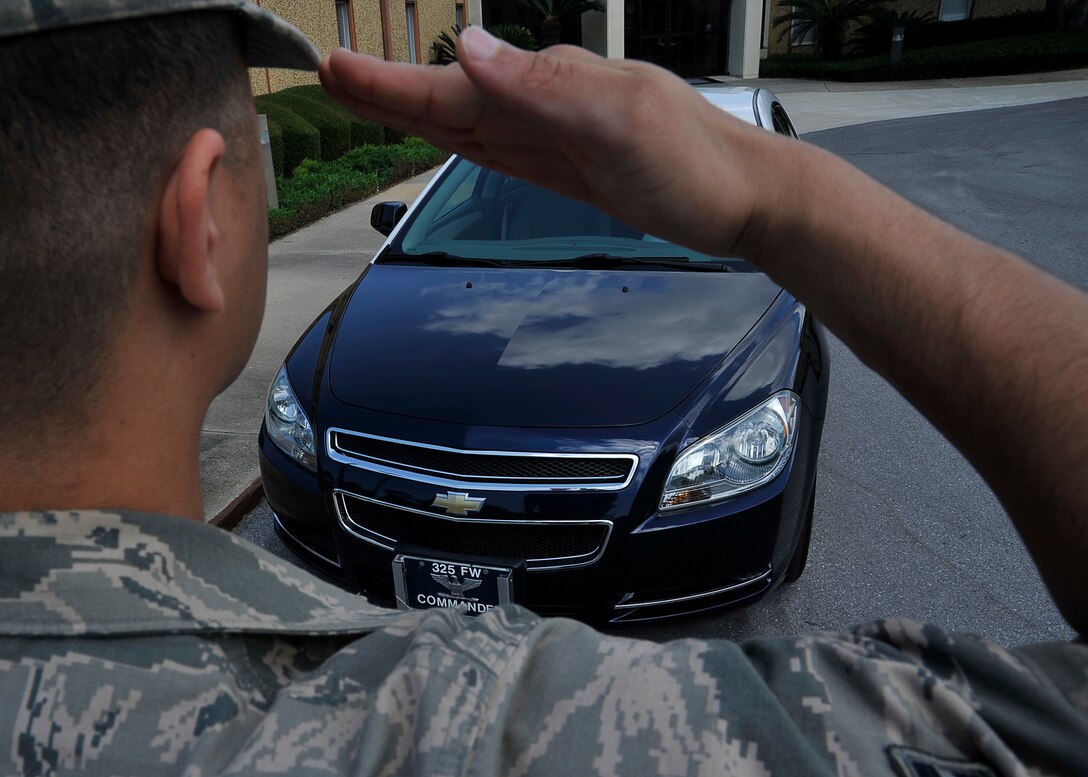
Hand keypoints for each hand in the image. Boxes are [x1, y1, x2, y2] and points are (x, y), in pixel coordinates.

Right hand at [319, 27, 785, 258]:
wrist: (747, 200)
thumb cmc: (697, 163)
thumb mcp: (621, 122)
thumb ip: (545, 87)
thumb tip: (469, 47)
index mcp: (552, 85)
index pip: (454, 87)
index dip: (391, 84)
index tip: (335, 68)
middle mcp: (546, 103)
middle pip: (450, 98)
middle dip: (387, 89)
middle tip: (330, 72)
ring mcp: (555, 134)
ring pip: (469, 121)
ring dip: (415, 110)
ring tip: (366, 95)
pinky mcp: (567, 164)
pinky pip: (502, 148)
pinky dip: (463, 137)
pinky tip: (444, 129)